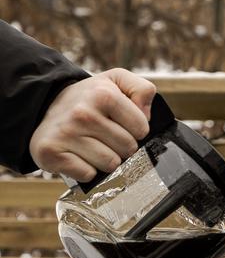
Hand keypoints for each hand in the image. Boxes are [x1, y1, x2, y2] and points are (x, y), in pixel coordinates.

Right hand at [29, 68, 155, 181]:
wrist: (44, 104)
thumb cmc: (88, 98)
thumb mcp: (117, 82)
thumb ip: (142, 89)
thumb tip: (147, 115)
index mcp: (103, 95)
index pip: (142, 129)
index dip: (136, 129)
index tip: (121, 124)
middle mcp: (83, 113)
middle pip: (128, 148)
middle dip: (122, 145)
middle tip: (106, 135)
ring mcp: (65, 134)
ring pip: (111, 164)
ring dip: (106, 159)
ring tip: (93, 145)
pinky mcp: (51, 153)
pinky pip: (89, 175)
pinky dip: (87, 170)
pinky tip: (79, 155)